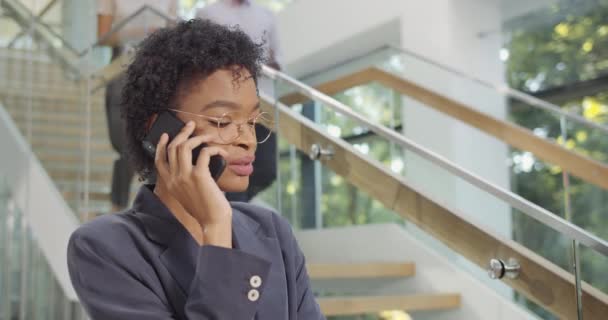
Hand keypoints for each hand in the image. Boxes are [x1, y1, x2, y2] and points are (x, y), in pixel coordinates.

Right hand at [155, 121, 231, 245]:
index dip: (161, 145)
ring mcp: (185, 176)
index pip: (158, 160)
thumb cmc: (203, 208)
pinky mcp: (199, 176)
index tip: (167, 135)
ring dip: (198, 137)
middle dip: (182, 133)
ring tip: (208, 135)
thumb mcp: (186, 194)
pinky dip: (214, 148)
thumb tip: (193, 163)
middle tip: (191, 125)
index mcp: (168, 183)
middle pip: (173, 148)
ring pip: (185, 146)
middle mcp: (173, 178)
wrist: (212, 221)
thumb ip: (183, 181)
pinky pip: (205, 152)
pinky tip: (221, 151)